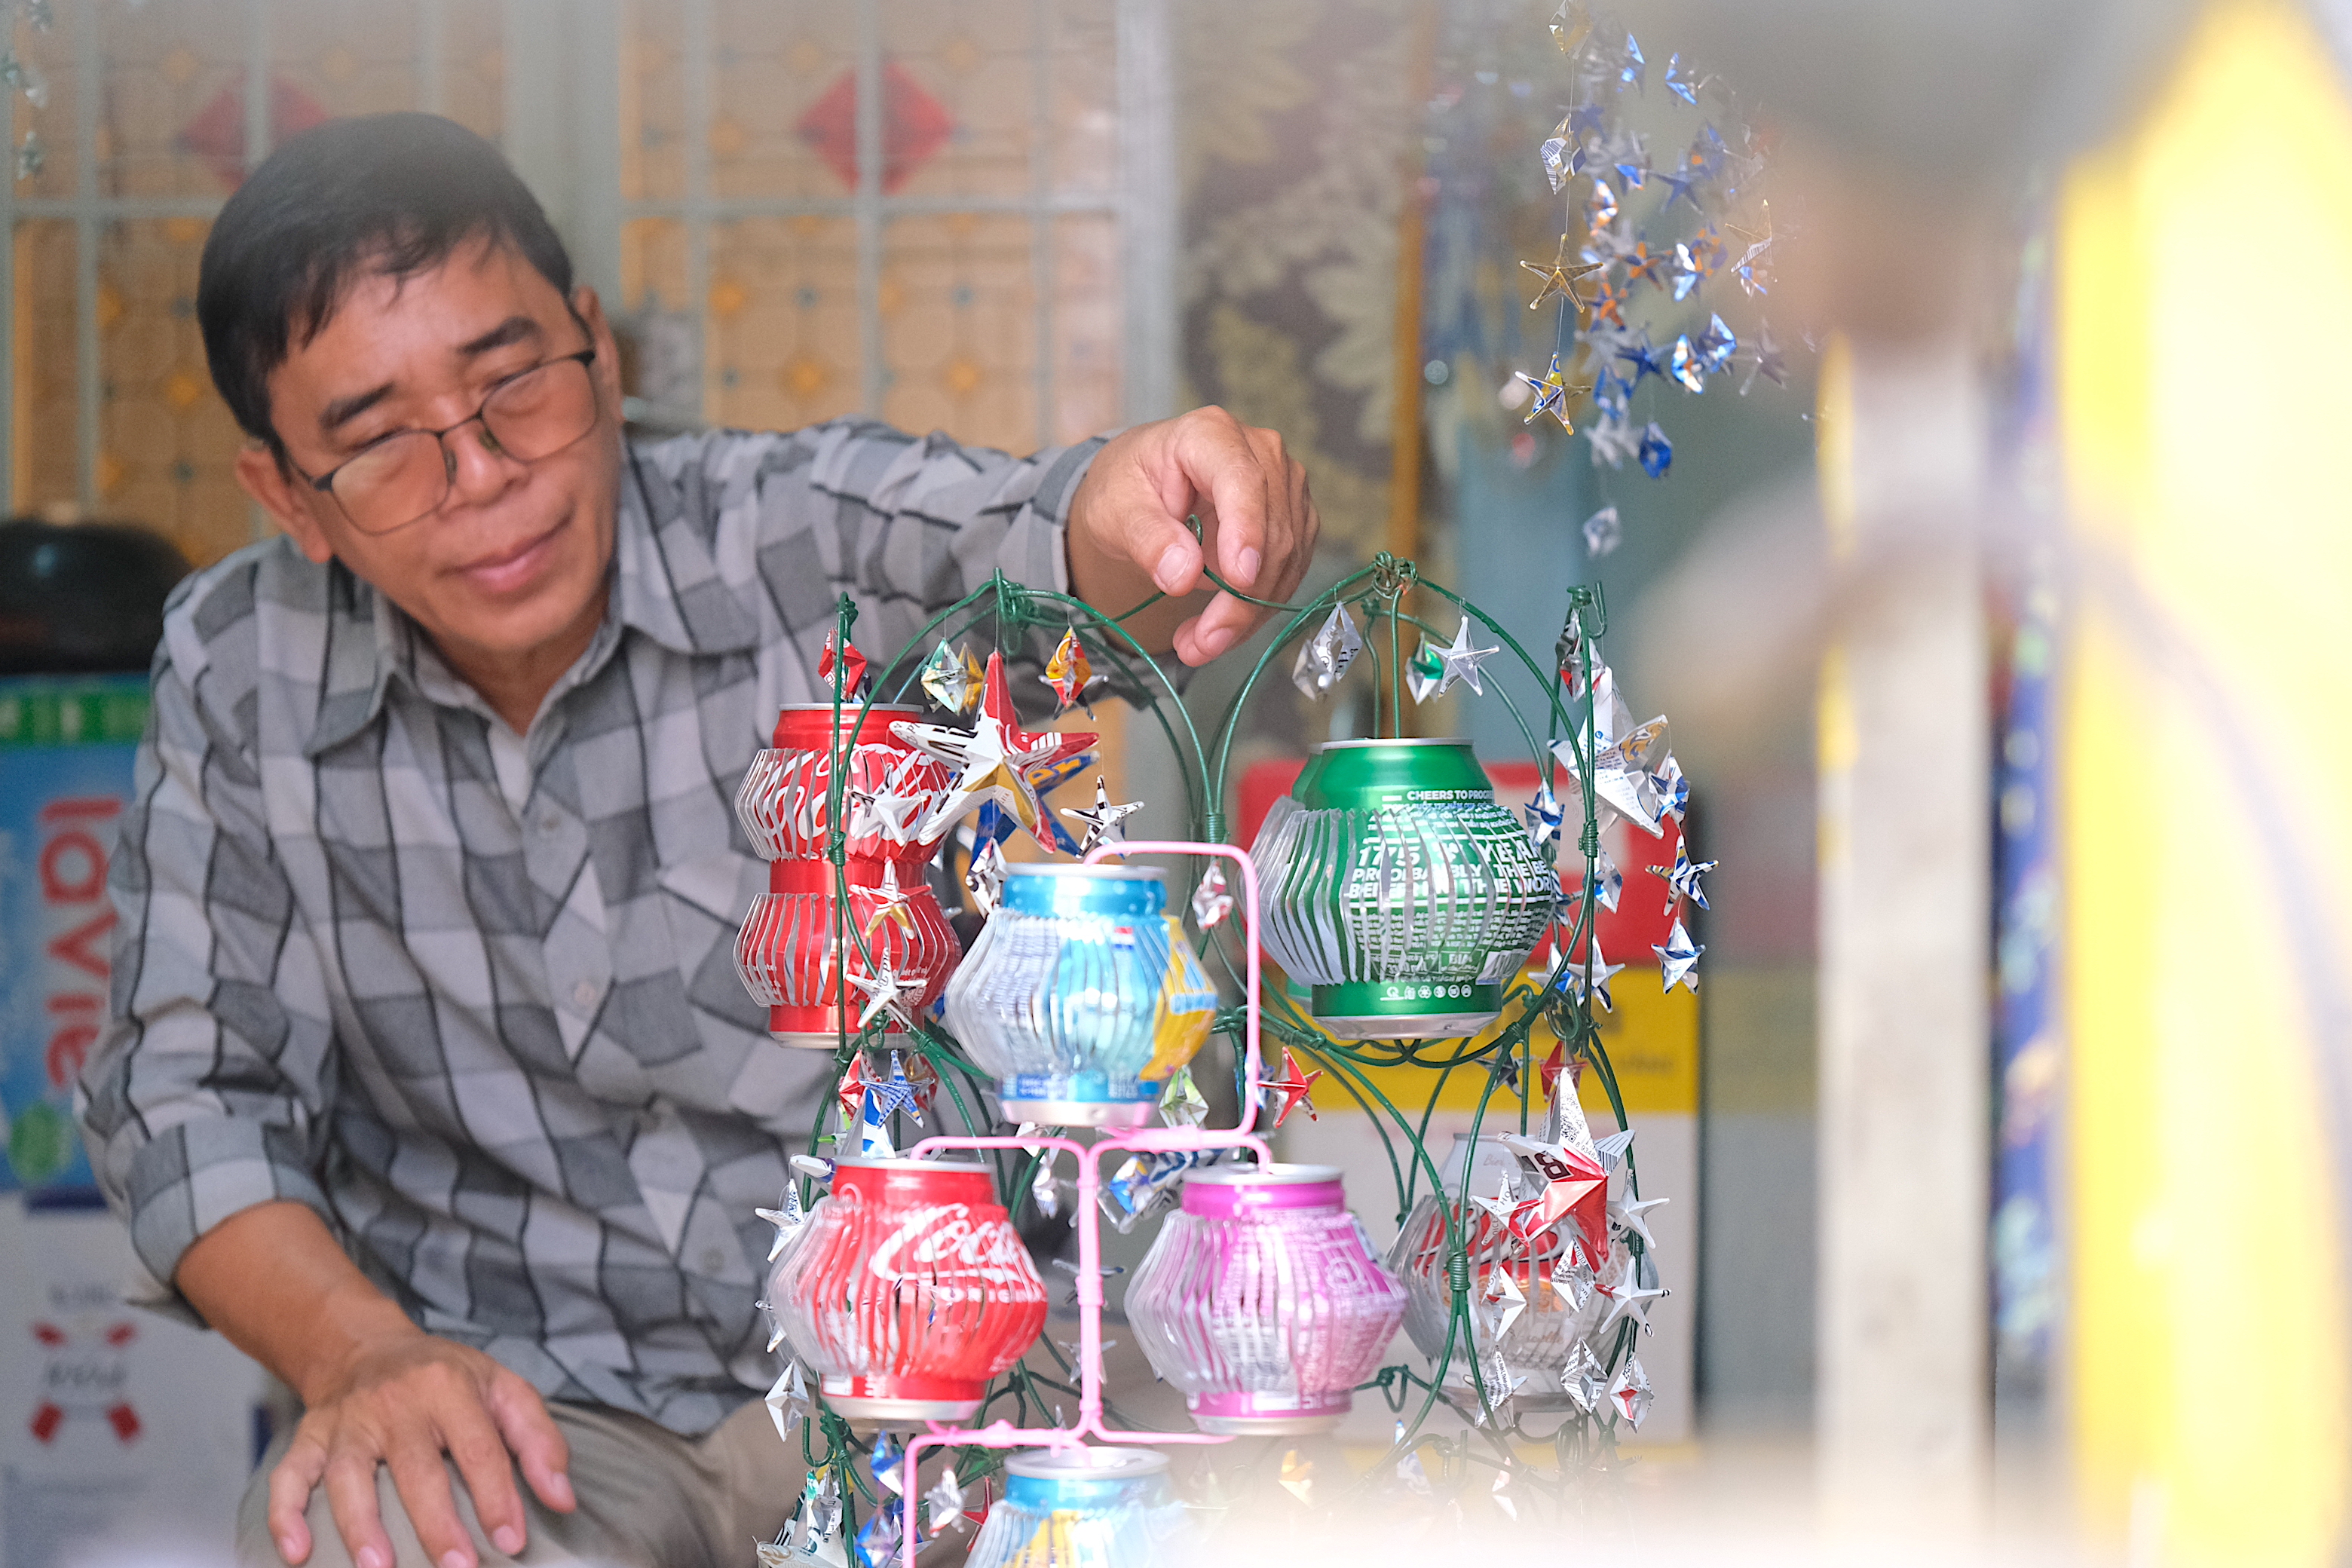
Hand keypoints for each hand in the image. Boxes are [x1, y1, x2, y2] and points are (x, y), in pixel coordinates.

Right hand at [268, 1330, 573, 1567]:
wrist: (365, 1346)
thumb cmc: (444, 1377)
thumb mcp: (501, 1387)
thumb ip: (538, 1440)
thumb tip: (562, 1499)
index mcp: (450, 1387)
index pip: (479, 1447)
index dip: (496, 1496)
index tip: (511, 1541)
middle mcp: (396, 1403)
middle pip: (416, 1468)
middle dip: (437, 1523)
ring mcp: (347, 1422)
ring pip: (349, 1476)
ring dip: (361, 1525)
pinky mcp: (309, 1437)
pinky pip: (289, 1475)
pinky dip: (284, 1513)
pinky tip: (294, 1552)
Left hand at [1065, 406, 1319, 665]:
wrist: (1147, 488)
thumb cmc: (1130, 487)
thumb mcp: (1117, 510)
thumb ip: (1147, 538)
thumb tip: (1181, 575)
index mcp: (1211, 434)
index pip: (1243, 480)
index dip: (1246, 530)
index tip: (1239, 579)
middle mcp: (1261, 453)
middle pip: (1271, 532)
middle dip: (1239, 599)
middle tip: (1197, 645)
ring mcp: (1285, 488)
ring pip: (1286, 562)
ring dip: (1246, 615)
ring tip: (1197, 643)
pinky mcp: (1295, 523)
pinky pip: (1287, 576)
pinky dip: (1255, 612)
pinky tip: (1218, 628)